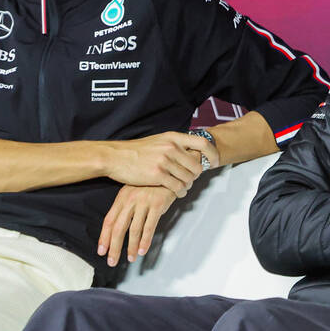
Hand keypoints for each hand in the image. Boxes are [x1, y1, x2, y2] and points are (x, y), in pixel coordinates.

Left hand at [97, 184, 179, 265]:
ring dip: (131, 246)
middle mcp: (130, 200)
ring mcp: (144, 202)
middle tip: (112, 261)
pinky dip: (145, 240)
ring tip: (130, 258)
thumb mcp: (134, 190)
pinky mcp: (158, 204)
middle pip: (118, 227)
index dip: (104, 237)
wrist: (170, 169)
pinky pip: (149, 226)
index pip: (109, 220)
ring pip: (134, 229)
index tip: (102, 251)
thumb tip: (118, 227)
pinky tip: (142, 250)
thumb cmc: (152, 183)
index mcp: (122, 197)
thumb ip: (126, 206)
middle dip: (114, 247)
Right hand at [98, 132, 215, 194]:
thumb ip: (174, 145)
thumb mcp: (158, 140)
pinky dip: (180, 192)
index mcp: (173, 137)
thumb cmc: (136, 151)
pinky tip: (176, 193)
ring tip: (182, 187)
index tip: (215, 162)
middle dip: (196, 176)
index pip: (202, 143)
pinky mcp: (157, 175)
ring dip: (188, 186)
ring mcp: (164, 161)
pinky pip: (177, 187)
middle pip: (197, 166)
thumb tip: (191, 151)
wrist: (114, 157)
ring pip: (188, 178)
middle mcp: (171, 147)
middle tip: (190, 180)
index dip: (212, 154)